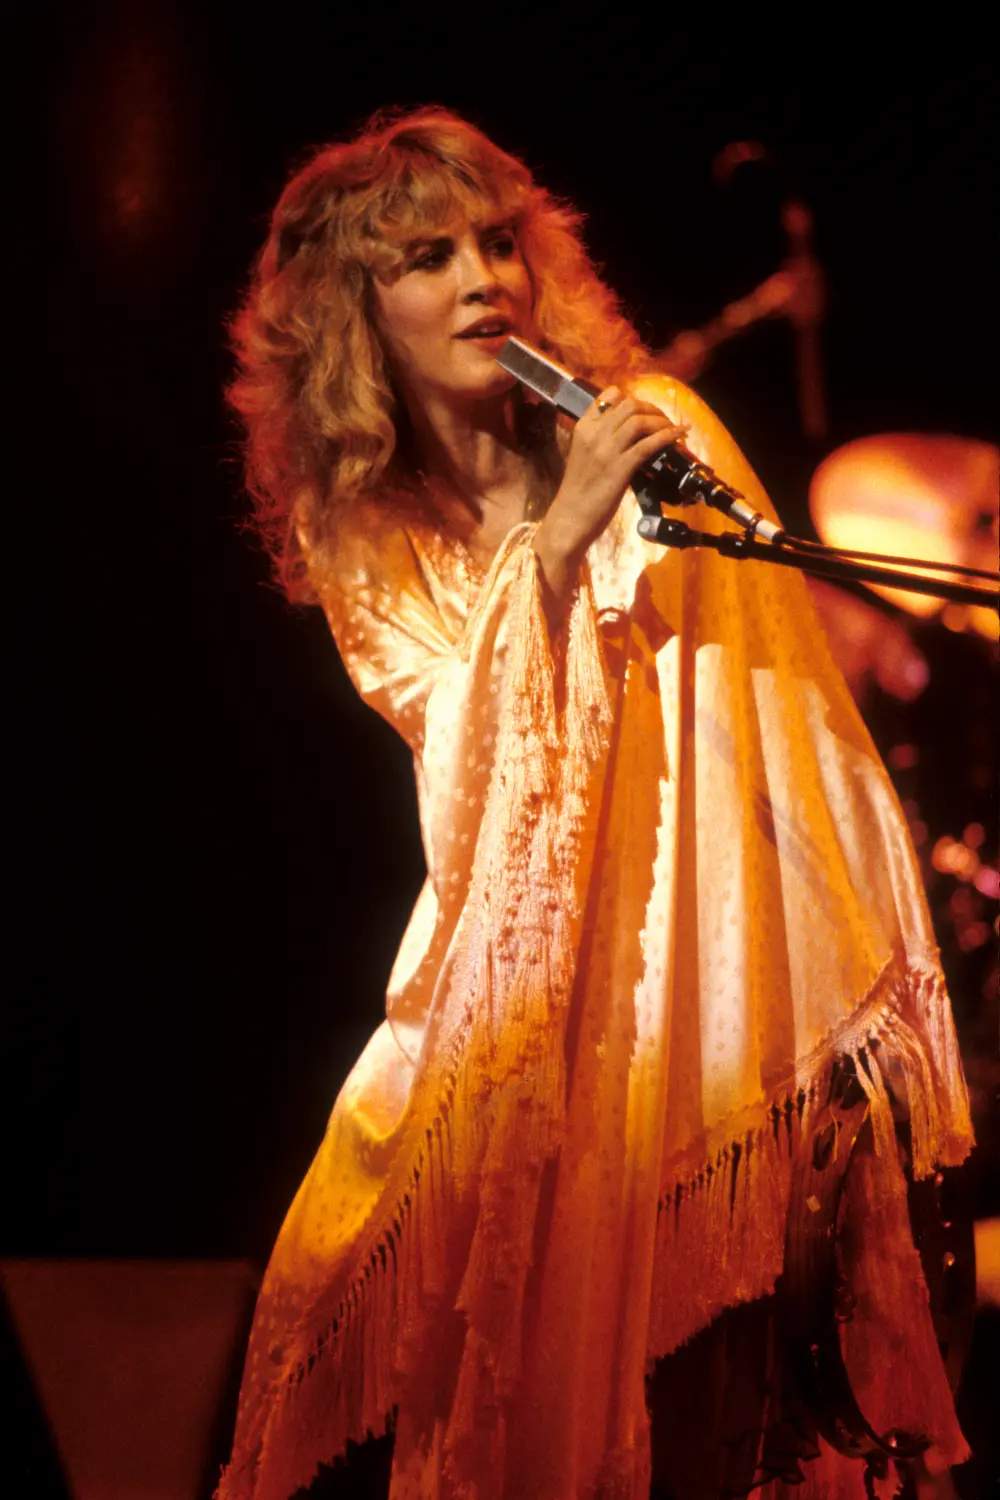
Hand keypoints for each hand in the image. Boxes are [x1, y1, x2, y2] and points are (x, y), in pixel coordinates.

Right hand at [533, 388, 682, 613]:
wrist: (568, 521)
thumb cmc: (577, 495)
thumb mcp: (583, 458)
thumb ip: (599, 443)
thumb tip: (625, 437)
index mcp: (583, 429)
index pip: (609, 397)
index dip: (631, 398)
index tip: (644, 410)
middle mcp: (594, 434)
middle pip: (630, 405)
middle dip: (652, 409)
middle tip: (663, 421)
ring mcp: (606, 451)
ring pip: (640, 420)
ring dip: (662, 421)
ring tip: (673, 430)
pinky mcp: (620, 468)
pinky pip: (648, 444)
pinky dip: (668, 436)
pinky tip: (679, 436)